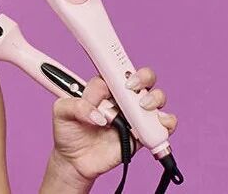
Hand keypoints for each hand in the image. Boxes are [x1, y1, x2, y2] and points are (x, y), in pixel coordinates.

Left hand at [48, 66, 177, 184]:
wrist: (75, 160)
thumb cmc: (69, 131)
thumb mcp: (62, 113)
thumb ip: (76, 106)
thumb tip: (98, 114)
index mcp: (104, 88)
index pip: (116, 71)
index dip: (120, 68)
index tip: (118, 75)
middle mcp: (122, 98)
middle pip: (143, 78)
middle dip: (143, 77)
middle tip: (132, 87)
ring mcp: (134, 115)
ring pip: (157, 98)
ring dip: (154, 98)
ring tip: (141, 107)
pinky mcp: (143, 134)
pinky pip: (162, 125)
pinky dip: (166, 123)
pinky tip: (156, 125)